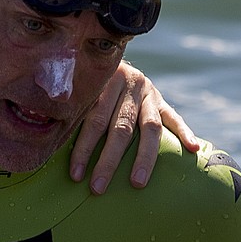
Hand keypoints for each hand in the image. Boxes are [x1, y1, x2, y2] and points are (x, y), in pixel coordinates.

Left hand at [70, 61, 199, 193]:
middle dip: (108, 161)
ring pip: (149, 128)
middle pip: (120, 128)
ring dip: (144, 158)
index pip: (93, 120)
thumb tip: (47, 144)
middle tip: (98, 188)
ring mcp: (148, 91)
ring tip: (137, 183)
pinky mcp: (162, 99)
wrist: (108, 54)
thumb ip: (71, 113)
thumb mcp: (78, 92)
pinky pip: (175, 118)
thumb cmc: (85, 86)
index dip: (83, 148)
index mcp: (103, 81)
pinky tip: (193, 149)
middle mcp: (128, 84)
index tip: (75, 175)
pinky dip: (185, 132)